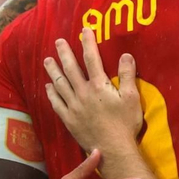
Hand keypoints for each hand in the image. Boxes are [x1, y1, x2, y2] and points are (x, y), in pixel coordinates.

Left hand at [43, 30, 144, 150]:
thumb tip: (126, 55)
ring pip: (60, 84)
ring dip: (53, 70)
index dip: (88, 43)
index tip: (84, 30)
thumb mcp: (132, 98)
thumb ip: (128, 75)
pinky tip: (48, 86)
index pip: (92, 59)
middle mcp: (83, 93)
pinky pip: (56, 103)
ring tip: (47, 60)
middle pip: (71, 68)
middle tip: (58, 42)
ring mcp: (73, 106)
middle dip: (64, 53)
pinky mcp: (68, 119)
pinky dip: (51, 93)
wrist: (112, 149)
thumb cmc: (125, 123)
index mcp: (99, 85)